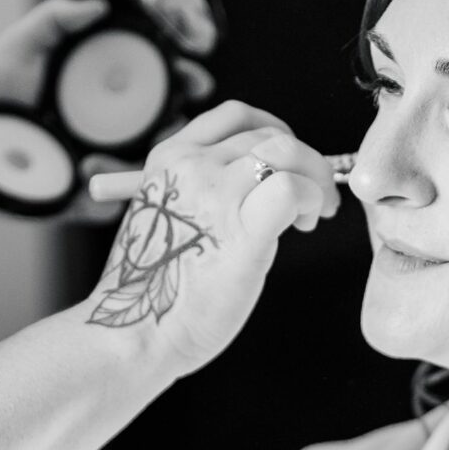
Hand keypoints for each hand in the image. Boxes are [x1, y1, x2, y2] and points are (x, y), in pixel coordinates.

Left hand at [0, 0, 212, 217]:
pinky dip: (107, 189)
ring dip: (141, 161)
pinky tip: (83, 171)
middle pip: (169, 129)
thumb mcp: (22, 45)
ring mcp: (102, 163)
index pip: (161, 83)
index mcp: (107, 91)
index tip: (195, 78)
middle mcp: (113, 127)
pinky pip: (113, 202)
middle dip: (183, 128)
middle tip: (175, 123)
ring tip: (99, 155)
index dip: (185, 79)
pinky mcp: (85, 198)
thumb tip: (98, 7)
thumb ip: (57, 18)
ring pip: (147, 169)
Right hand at [83, 100, 338, 374]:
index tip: (287, 163)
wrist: (133, 332)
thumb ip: (208, 194)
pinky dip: (312, 198)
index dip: (274, 132)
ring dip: (314, 178)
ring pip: (286, 153)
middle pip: (268, 135)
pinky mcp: (242, 231)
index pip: (235, 117)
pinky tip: (307, 222)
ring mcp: (216, 194)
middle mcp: (191, 166)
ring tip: (312, 214)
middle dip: (304, 161)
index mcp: (169, 160)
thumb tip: (265, 188)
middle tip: (314, 198)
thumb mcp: (172, 219)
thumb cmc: (157, 291)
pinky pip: (292, 189)